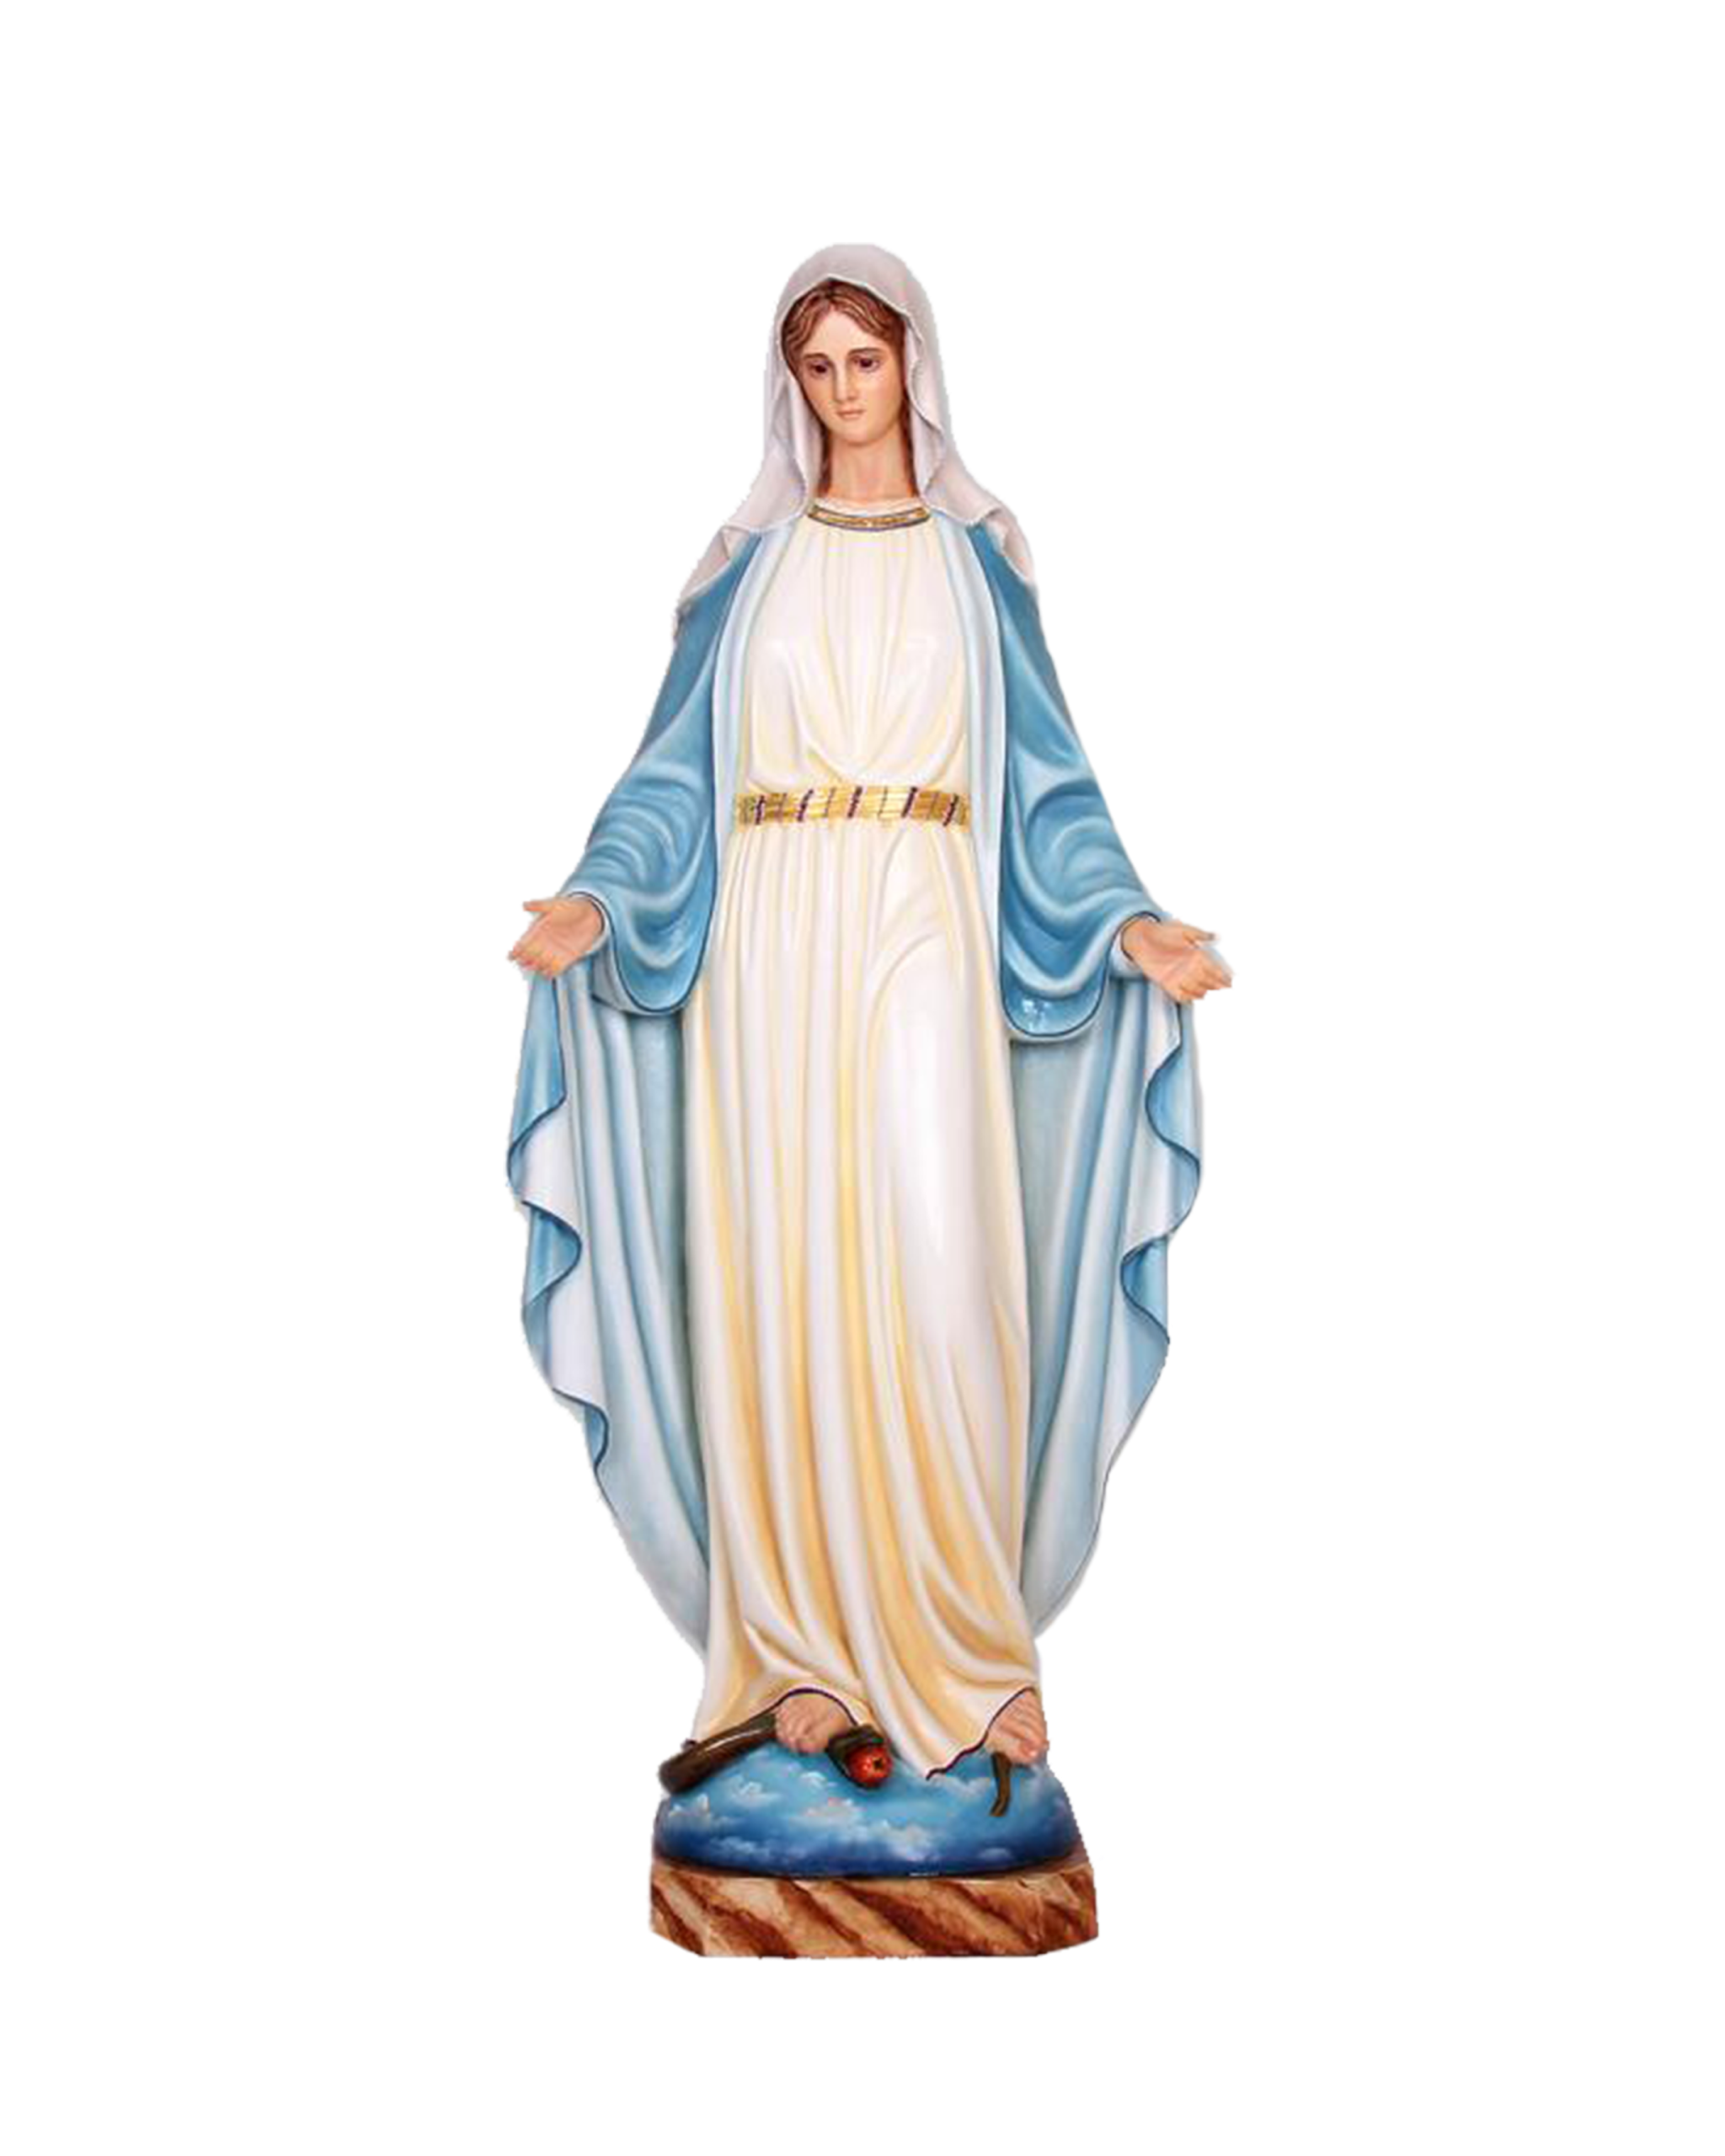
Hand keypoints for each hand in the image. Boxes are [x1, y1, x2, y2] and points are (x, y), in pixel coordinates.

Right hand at [507, 895, 604, 978]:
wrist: (591, 914)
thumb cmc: (571, 907)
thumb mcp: (554, 905)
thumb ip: (539, 906)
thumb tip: (523, 904)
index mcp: (538, 931)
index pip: (523, 945)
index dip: (516, 951)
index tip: (513, 954)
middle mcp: (545, 944)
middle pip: (529, 958)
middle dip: (525, 961)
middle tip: (525, 960)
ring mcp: (555, 952)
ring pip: (540, 965)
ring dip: (537, 967)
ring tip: (536, 965)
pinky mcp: (568, 958)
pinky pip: (556, 970)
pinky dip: (551, 973)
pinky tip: (548, 972)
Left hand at [1121, 915, 1236, 1002]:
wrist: (1141, 937)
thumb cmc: (1162, 931)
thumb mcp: (1183, 930)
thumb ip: (1199, 934)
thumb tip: (1213, 935)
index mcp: (1197, 956)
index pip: (1215, 970)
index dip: (1224, 977)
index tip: (1233, 984)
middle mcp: (1189, 968)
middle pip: (1209, 982)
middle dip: (1220, 987)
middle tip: (1229, 992)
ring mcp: (1179, 977)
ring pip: (1197, 989)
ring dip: (1206, 993)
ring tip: (1214, 996)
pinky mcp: (1166, 983)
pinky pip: (1180, 995)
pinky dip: (1189, 998)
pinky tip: (1197, 1000)